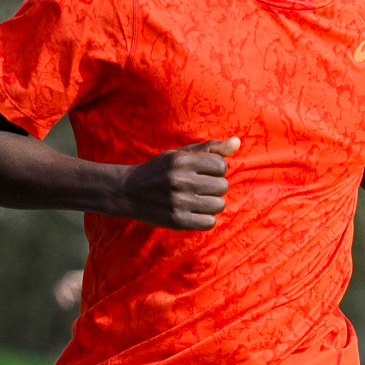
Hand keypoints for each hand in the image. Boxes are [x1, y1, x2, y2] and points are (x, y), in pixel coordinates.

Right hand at [115, 137, 238, 230]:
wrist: (127, 191)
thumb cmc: (158, 171)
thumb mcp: (179, 154)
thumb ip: (209, 148)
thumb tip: (237, 142)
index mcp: (182, 161)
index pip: (221, 166)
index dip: (216, 170)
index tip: (205, 174)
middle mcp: (180, 180)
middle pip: (222, 186)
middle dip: (215, 187)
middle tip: (201, 188)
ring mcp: (178, 201)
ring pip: (218, 205)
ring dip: (212, 204)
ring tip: (199, 201)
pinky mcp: (176, 220)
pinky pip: (209, 222)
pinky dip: (206, 218)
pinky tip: (195, 213)